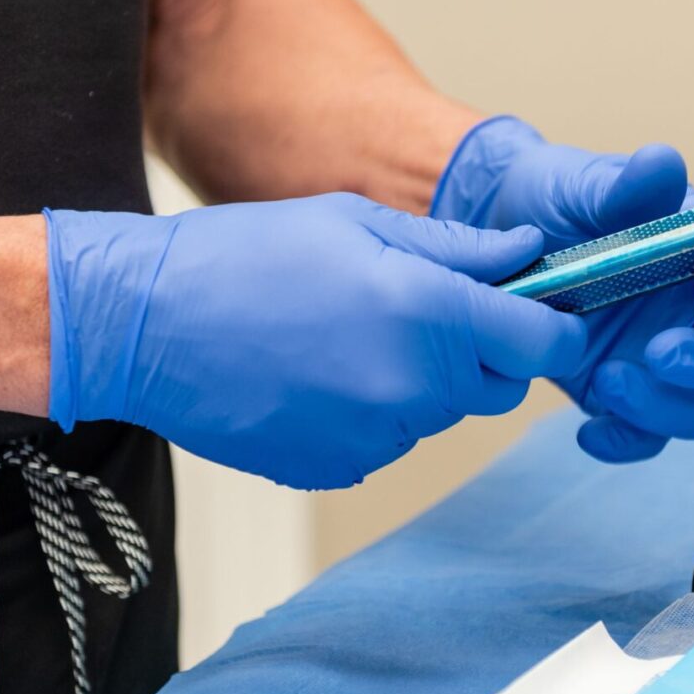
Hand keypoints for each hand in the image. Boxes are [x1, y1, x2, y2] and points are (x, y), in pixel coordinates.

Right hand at [43, 194, 586, 488]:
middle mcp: (411, 388)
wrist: (139, 324)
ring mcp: (375, 438)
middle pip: (496, 385)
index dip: (553, 328)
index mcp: (426, 314)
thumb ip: (456, 249)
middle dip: (478, 351)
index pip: (544, 344)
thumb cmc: (241, 258)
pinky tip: (315, 374)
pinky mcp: (339, 469)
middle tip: (414, 307)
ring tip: (342, 335)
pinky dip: (370, 412)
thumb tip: (528, 257)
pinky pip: (388, 440)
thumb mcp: (355, 224)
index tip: (543, 315)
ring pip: (438, 413)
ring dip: (417, 381)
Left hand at [431, 117, 693, 461]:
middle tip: (661, 353)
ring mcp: (663, 362)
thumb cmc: (559, 201)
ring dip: (667, 407)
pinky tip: (589, 429)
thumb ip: (627, 184)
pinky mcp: (623, 396)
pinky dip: (624, 441)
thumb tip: (662, 162)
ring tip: (608, 381)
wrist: (499, 234)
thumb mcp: (586, 184)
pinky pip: (644, 436)